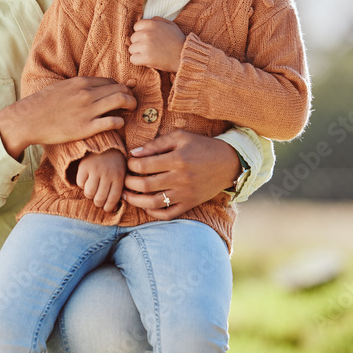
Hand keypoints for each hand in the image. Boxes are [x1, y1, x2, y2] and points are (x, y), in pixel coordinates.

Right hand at [0, 77, 135, 159]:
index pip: (111, 81)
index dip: (120, 88)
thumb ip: (78, 87)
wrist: (29, 119)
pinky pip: (113, 122)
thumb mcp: (62, 87)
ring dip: (131, 105)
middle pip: (120, 88)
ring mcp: (88, 110)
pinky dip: (120, 122)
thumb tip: (91, 88)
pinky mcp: (86, 127)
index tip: (122, 95)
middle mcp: (87, 94)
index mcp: (81, 82)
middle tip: (131, 103)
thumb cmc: (43, 105)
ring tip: (131, 111)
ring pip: (121, 100)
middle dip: (130, 95)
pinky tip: (118, 124)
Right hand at [76, 149, 126, 212]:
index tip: (106, 209)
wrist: (105, 143)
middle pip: (99, 199)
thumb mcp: (121, 174)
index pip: (113, 199)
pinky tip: (86, 180)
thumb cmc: (115, 163)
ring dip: (89, 195)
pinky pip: (80, 183)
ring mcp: (95, 170)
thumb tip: (113, 209)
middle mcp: (107, 174)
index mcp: (119, 177)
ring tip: (92, 190)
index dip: (108, 207)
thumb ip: (119, 190)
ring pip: (89, 193)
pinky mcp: (84, 166)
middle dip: (98, 203)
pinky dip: (82, 185)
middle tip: (98, 201)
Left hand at [122, 131, 240, 218]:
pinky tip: (146, 206)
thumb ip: (157, 144)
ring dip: (135, 201)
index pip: (144, 165)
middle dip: (129, 183)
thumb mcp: (181, 137)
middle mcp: (181, 178)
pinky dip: (153, 213)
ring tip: (127, 195)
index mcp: (178, 159)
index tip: (129, 162)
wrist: (229, 163)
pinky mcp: (190, 204)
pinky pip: (168, 214)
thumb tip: (134, 153)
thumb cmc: (202, 146)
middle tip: (124, 179)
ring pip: (153, 203)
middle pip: (145, 185)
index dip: (131, 164)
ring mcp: (185, 194)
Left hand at [128, 18, 185, 72]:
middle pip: (133, 38)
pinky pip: (133, 59)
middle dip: (140, 43)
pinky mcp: (146, 58)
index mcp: (151, 24)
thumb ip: (157, 20)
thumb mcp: (170, 24)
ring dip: (139, 53)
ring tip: (150, 54)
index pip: (136, 27)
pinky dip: (138, 61)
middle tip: (151, 48)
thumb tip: (148, 19)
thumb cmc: (178, 40)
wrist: (185, 56)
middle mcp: (146, 34)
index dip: (142, 33)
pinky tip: (147, 61)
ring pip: (131, 49)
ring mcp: (145, 46)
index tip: (149, 39)